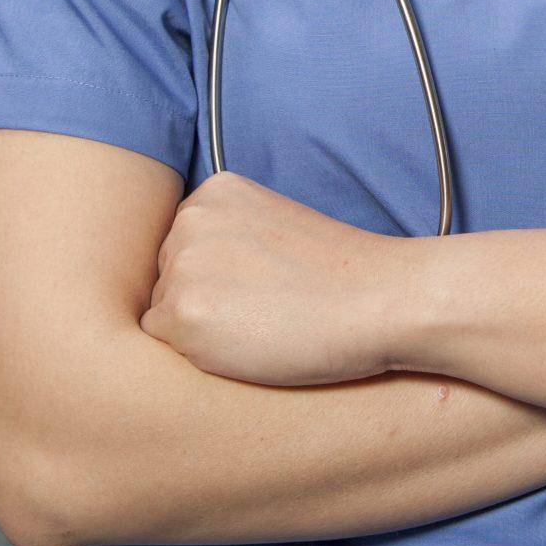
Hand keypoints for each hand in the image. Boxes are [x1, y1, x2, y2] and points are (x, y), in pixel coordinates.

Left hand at [141, 171, 403, 386]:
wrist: (382, 299)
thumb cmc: (339, 274)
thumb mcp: (272, 226)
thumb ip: (226, 236)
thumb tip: (187, 275)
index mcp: (214, 190)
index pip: (183, 246)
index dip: (223, 274)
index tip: (267, 279)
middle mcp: (188, 219)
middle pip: (166, 277)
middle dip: (204, 299)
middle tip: (268, 305)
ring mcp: (181, 265)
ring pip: (163, 312)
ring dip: (200, 328)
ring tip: (262, 323)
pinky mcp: (181, 314)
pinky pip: (164, 347)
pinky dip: (199, 354)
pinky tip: (249, 343)